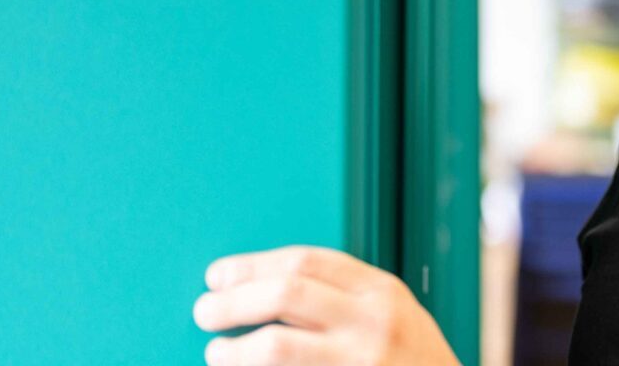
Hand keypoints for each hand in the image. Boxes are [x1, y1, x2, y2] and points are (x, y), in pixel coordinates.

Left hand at [193, 245, 461, 365]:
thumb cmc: (413, 361)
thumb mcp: (392, 313)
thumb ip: (344, 296)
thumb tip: (265, 288)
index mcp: (380, 291)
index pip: (304, 263)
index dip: (253, 266)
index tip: (218, 275)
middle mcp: (372, 323)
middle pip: (286, 296)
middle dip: (235, 301)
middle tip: (205, 310)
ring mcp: (361, 362)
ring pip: (277, 347)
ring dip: (235, 349)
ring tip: (216, 351)